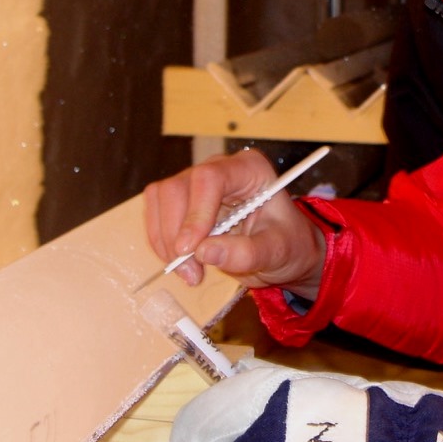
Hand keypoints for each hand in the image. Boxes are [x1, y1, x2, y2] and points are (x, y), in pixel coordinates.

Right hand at [143, 150, 326, 297]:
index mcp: (249, 169)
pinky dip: (162, 243)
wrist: (281, 251)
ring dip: (165, 241)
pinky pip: (156, 214)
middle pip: (177, 188)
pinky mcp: (181, 200)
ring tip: (191, 272)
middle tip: (192, 272)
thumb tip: (205, 252)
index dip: (195, 213)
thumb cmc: (287, 244)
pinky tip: (184, 263)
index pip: (209, 178)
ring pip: (160, 199)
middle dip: (176, 234)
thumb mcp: (278, 252)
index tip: (192, 250)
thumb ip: (247, 252)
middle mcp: (219, 168)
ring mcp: (196, 182)